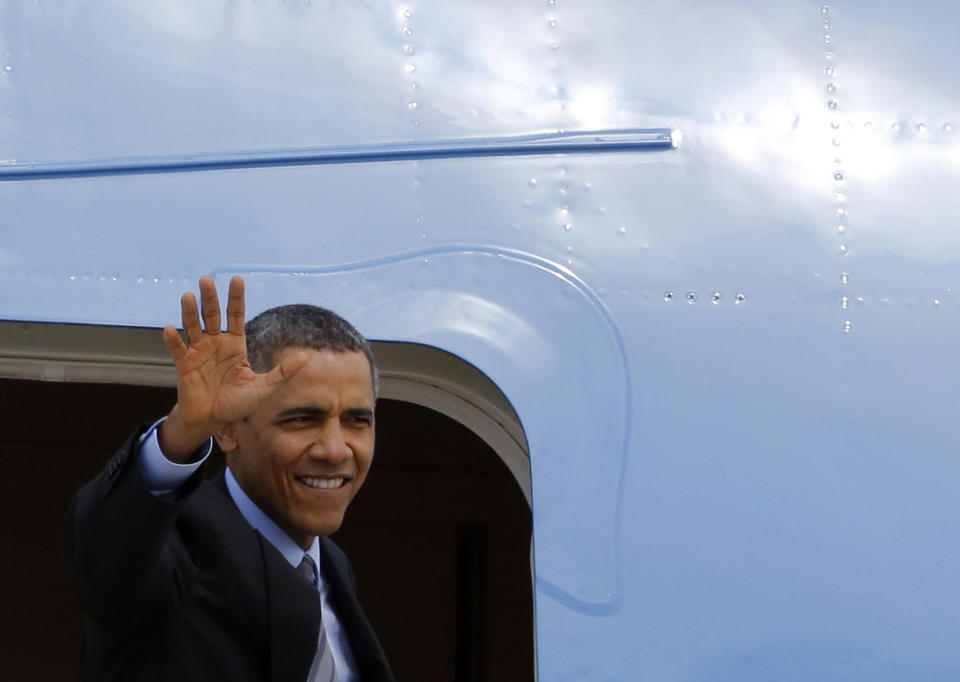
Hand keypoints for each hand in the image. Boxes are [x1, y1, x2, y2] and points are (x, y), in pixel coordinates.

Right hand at [158, 275, 306, 461]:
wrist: (213, 420)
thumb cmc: (238, 403)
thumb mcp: (264, 388)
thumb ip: (282, 373)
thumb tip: (305, 358)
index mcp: (235, 345)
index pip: (236, 316)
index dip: (236, 298)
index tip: (237, 279)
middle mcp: (216, 343)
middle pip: (213, 316)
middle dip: (210, 298)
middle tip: (207, 279)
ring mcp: (199, 352)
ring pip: (193, 327)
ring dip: (190, 312)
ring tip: (188, 296)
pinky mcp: (185, 365)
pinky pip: (178, 350)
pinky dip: (173, 340)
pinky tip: (170, 329)